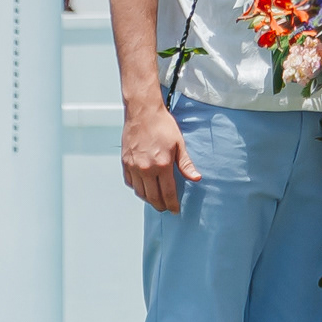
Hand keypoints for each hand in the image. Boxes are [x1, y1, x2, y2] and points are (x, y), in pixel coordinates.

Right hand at [121, 96, 200, 212]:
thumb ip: (186, 164)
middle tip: (166, 208)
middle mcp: (146, 169)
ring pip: (140, 193)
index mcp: (162, 165)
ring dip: (149, 199)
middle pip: (153, 197)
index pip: (167, 193)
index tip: (175, 210)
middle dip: (161, 205)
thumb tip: (196, 178)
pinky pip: (130, 183)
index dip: (172, 204)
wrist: (143, 111)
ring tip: (156, 200)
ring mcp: (134, 167)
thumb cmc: (162, 124)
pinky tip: (144, 187)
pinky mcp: (125, 163)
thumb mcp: (179, 143)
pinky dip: (137, 188)